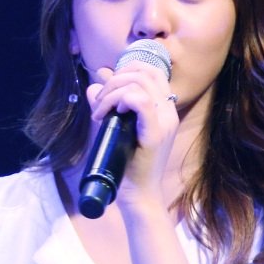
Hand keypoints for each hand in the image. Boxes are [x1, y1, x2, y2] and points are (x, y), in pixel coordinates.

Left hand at [84, 58, 179, 210]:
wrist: (138, 193)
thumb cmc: (126, 162)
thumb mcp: (113, 126)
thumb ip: (107, 103)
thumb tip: (95, 83)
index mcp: (163, 108)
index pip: (152, 71)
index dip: (126, 70)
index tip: (106, 89)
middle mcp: (168, 111)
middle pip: (145, 72)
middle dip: (114, 80)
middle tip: (99, 103)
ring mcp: (165, 122)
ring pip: (140, 83)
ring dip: (112, 91)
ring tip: (99, 111)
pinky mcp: (155, 134)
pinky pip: (141, 101)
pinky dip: (118, 101)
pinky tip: (106, 116)